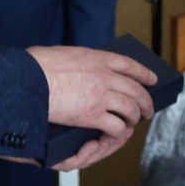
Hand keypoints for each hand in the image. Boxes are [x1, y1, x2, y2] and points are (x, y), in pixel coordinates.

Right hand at [26, 45, 156, 166]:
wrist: (32, 81)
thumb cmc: (39, 66)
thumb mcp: (66, 53)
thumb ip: (79, 60)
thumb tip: (78, 64)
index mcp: (98, 58)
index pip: (129, 64)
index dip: (144, 73)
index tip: (152, 79)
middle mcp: (105, 76)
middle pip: (136, 89)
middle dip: (146, 101)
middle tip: (148, 109)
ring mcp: (101, 96)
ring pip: (130, 108)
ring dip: (135, 117)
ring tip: (135, 122)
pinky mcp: (92, 116)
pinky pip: (115, 125)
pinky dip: (119, 131)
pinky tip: (118, 133)